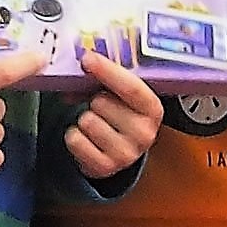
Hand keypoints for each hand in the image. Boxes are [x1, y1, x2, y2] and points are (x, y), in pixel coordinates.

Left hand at [59, 49, 162, 179]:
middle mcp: (145, 133)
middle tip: (98, 104)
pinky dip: (74, 136)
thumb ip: (106, 78)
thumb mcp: (120, 95)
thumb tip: (84, 64)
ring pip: (87, 121)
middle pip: (102, 103)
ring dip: (83, 118)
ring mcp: (126, 154)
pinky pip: (75, 140)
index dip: (107, 71)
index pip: (131, 87)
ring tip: (94, 123)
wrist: (117, 153)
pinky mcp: (105, 167)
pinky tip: (86, 138)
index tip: (87, 59)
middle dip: (93, 99)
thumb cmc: (118, 115)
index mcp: (153, 110)